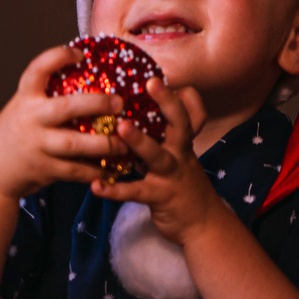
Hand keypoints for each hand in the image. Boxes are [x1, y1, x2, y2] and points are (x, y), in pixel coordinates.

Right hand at [0, 45, 129, 200]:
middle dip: (97, 104)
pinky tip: (111, 169)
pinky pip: (74, 170)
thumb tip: (86, 77)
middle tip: (120, 103)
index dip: (59, 57)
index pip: (38, 69)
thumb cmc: (15, 135)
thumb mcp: (23, 109)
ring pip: (74, 144)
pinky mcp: (43, 169)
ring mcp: (36, 145)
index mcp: (25, 98)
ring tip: (124, 143)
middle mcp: (30, 119)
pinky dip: (94, 171)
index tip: (80, 54)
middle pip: (67, 107)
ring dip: (103, 144)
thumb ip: (46, 98)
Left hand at [89, 78, 222, 244]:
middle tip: (153, 82)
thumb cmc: (183, 184)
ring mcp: (171, 175)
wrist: (202, 224)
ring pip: (157, 155)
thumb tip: (134, 112)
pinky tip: (96, 186)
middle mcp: (180, 153)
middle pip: (180, 123)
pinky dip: (116, 190)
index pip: (192, 112)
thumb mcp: (179, 157)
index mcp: (183, 142)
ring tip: (120, 128)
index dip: (183, 95)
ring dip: (139, 141)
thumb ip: (162, 136)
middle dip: (168, 102)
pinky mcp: (161, 197)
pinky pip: (136, 192)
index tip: (161, 75)